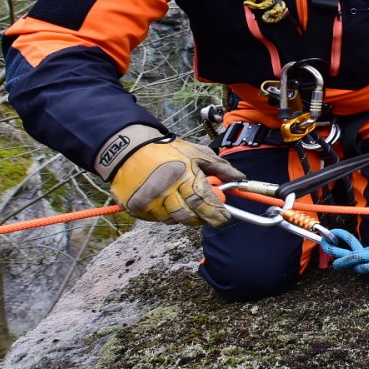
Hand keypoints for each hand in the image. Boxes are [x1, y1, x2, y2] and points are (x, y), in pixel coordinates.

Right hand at [105, 130, 244, 226]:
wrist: (127, 149)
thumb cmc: (165, 150)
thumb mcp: (196, 153)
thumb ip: (219, 167)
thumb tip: (240, 179)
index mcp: (183, 176)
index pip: (203, 201)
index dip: (216, 212)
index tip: (225, 218)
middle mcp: (165, 191)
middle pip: (189, 216)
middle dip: (202, 218)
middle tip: (209, 216)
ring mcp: (148, 201)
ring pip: (173, 219)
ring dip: (184, 215)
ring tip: (186, 204)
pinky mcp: (135, 208)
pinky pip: (157, 219)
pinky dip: (166, 215)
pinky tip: (169, 203)